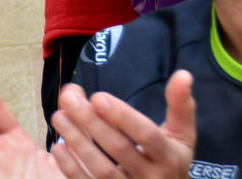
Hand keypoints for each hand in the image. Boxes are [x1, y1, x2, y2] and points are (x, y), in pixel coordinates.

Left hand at [49, 74, 194, 178]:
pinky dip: (71, 168)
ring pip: (102, 169)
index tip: (97, 96)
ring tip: (59, 115)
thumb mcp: (181, 136)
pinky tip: (57, 147)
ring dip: (77, 141)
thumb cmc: (168, 160)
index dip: (123, 116)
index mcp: (169, 157)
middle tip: (68, 98)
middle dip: (91, 122)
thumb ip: (180, 106)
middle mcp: (152, 177)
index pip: (147, 136)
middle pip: (119, 149)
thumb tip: (184, 74)